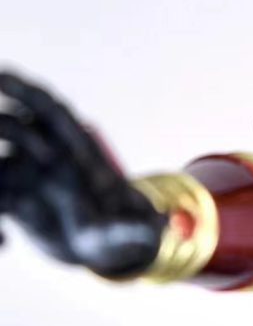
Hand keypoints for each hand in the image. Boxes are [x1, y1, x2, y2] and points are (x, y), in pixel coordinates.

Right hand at [0, 72, 163, 276]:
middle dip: (0, 127)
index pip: (48, 109)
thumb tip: (163, 226)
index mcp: (79, 150)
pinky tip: (5, 245)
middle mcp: (47, 157)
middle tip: (22, 165)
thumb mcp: (134, 233)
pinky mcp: (12, 201)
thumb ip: (140, 228)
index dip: (23, 89)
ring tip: (9, 214)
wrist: (103, 250)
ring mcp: (26, 176)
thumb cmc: (125, 231)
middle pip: (10, 125)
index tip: (0, 76)